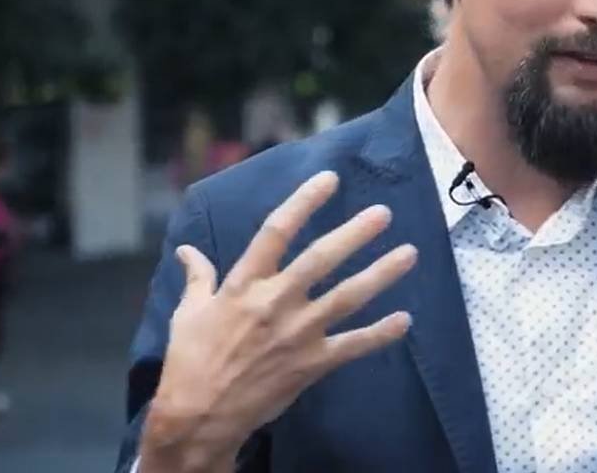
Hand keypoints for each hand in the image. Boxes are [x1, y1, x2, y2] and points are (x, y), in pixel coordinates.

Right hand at [140, 171, 417, 472]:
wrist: (198, 416)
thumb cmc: (191, 360)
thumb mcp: (188, 312)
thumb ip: (198, 277)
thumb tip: (186, 250)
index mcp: (244, 284)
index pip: (276, 232)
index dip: (303, 202)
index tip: (329, 180)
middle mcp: (275, 302)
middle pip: (321, 259)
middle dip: (354, 234)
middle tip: (383, 213)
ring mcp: (298, 333)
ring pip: (348, 297)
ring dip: (381, 274)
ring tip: (409, 254)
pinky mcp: (312, 363)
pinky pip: (353, 345)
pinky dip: (381, 334)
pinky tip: (405, 320)